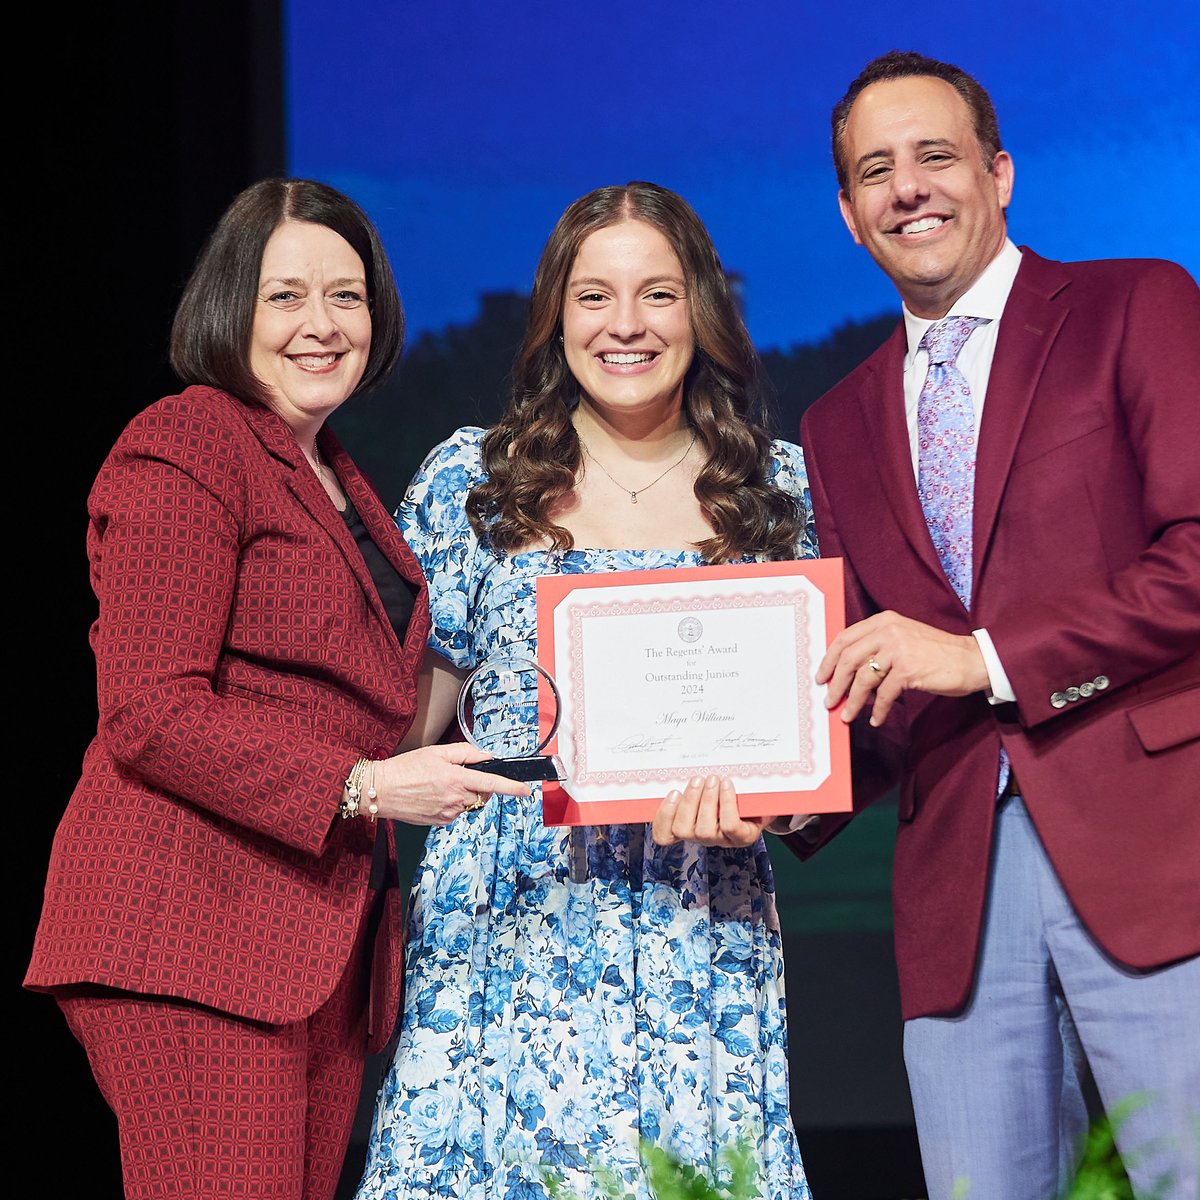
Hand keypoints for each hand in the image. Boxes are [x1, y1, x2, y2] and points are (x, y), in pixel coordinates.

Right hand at [372, 743, 529, 824]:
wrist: (381, 790)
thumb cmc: (406, 768)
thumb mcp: (437, 752)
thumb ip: (466, 753)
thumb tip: (486, 756)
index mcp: (456, 779)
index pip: (491, 783)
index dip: (511, 787)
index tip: (525, 790)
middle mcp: (455, 799)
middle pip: (482, 793)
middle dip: (478, 784)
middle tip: (457, 774)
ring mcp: (448, 813)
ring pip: (469, 803)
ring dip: (463, 794)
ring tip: (439, 784)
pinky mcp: (440, 822)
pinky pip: (456, 811)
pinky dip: (451, 803)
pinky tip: (433, 795)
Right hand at [651, 775, 769, 847]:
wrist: (764, 799)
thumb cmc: (730, 790)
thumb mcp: (707, 785)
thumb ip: (692, 781)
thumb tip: (678, 761)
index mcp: (688, 826)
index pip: (664, 835)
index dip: (662, 817)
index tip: (672, 792)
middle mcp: (702, 837)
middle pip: (682, 830)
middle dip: (688, 802)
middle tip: (698, 779)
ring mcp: (722, 840)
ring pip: (704, 830)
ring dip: (707, 801)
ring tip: (713, 779)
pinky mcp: (743, 837)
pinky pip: (729, 825)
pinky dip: (726, 803)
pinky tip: (727, 785)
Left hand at [817, 610, 989, 725]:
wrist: (971, 659)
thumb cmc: (934, 652)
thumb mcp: (902, 639)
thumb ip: (876, 647)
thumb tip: (846, 672)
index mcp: (882, 621)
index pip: (844, 639)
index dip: (828, 660)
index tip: (821, 677)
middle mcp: (888, 631)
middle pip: (848, 659)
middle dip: (835, 684)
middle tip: (829, 700)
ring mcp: (898, 649)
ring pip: (863, 679)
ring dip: (852, 701)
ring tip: (848, 715)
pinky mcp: (909, 670)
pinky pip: (884, 695)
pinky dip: (878, 710)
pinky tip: (875, 719)